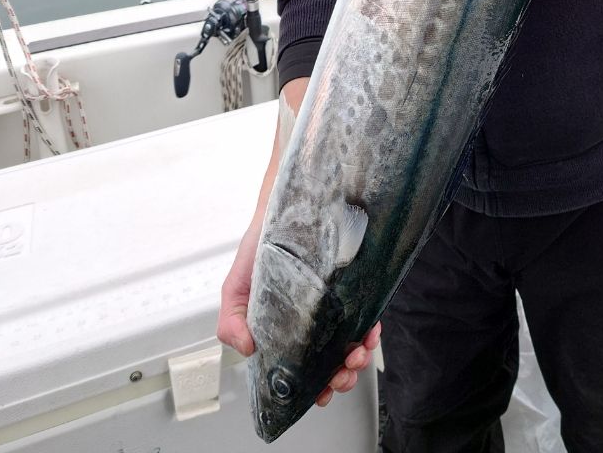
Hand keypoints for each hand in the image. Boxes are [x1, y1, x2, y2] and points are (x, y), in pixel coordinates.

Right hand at [217, 224, 381, 407]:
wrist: (283, 208)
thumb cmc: (259, 248)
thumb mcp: (235, 286)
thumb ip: (231, 320)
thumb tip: (246, 349)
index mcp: (284, 330)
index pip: (301, 369)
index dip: (312, 387)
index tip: (320, 393)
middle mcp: (312, 322)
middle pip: (331, 362)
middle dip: (340, 376)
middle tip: (341, 374)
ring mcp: (334, 306)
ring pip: (352, 343)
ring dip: (358, 356)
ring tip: (356, 354)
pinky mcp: (351, 288)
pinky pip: (367, 314)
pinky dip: (371, 329)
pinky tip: (369, 330)